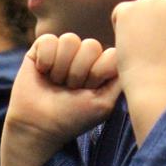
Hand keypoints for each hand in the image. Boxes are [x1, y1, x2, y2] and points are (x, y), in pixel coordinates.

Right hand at [0, 33, 119, 165]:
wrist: (37, 126)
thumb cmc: (72, 118)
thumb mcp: (105, 103)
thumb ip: (120, 79)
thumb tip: (127, 54)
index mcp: (101, 66)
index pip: (110, 53)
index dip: (99, 72)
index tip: (90, 90)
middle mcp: (84, 56)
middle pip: (91, 45)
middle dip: (78, 72)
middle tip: (70, 89)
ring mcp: (64, 50)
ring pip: (70, 40)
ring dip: (61, 67)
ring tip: (56, 83)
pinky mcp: (42, 47)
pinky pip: (49, 39)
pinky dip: (45, 60)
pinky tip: (43, 72)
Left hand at [111, 0, 165, 144]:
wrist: (160, 88)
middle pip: (153, 14)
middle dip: (151, 32)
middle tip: (154, 58)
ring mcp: (150, 3)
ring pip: (136, 15)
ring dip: (136, 30)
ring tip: (143, 54)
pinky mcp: (129, 10)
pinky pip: (119, 15)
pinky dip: (121, 30)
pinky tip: (131, 46)